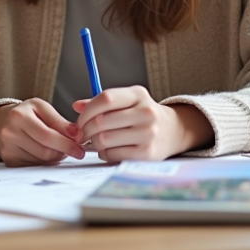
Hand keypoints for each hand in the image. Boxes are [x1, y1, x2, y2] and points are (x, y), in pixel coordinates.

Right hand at [0, 98, 84, 165]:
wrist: (2, 122)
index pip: (47, 135)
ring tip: (57, 147)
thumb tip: (76, 135)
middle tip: (72, 149)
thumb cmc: (26, 113)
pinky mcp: (9, 161)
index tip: (80, 148)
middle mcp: (9, 133)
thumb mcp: (41, 108)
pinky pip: (34, 166)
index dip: (66, 144)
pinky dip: (44, 161)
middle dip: (63, 152)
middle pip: (45, 152)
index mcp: (18, 116)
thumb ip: (59, 120)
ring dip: (55, 157)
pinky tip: (45, 151)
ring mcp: (8, 149)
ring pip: (42, 161)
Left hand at [74, 87, 213, 162]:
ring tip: (97, 141)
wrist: (173, 131)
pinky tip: (109, 149)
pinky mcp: (147, 154)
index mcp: (138, 95)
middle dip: (86, 129)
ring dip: (94, 142)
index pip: (106, 99)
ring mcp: (148, 134)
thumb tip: (76, 106)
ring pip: (104, 139)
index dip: (87, 111)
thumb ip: (101, 102)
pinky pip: (112, 154)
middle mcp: (146, 113)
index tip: (80, 120)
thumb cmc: (142, 114)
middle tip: (82, 134)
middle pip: (101, 121)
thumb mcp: (127, 101)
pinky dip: (104, 153)